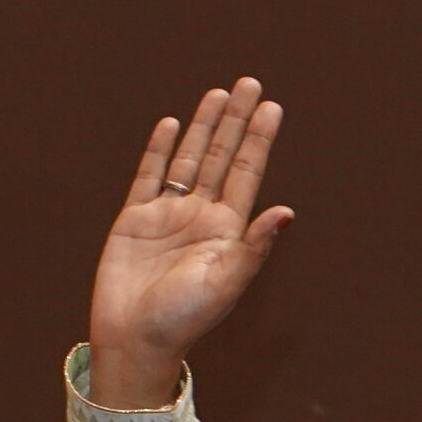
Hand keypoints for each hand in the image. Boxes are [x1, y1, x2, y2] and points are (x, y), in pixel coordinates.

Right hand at [86, 78, 293, 407]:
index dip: (259, 140)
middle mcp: (202, 216)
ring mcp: (168, 215)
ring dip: (204, 127)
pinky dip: (161, 150)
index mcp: (228, 230)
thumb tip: (286, 211)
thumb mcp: (226, 282)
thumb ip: (254, 246)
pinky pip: (150, 175)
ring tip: (219, 94)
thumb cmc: (185, 317)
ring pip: (190, 159)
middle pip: (223, 157)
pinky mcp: (135, 219)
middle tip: (250, 84)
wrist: (135, 337)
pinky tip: (173, 125)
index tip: (272, 107)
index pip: (248, 173)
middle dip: (236, 121)